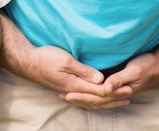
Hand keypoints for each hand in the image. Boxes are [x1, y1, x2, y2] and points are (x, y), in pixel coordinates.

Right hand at [15, 45, 132, 108]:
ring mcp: (70, 89)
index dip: (115, 90)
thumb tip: (101, 79)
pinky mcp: (67, 86)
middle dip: (114, 97)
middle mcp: (74, 90)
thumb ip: (83, 70)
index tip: (128, 88)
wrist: (29, 62)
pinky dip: (95, 99)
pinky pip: (84, 97)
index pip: (99, 91)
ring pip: (91, 99)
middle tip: (129, 95)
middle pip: (97, 98)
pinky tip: (97, 98)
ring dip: (106, 100)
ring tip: (119, 99)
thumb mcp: (66, 60)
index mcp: (75, 84)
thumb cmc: (46, 58)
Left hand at [63, 19, 158, 107]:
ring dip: (83, 96)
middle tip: (63, 95)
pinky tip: (86, 89)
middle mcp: (117, 92)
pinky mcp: (118, 82)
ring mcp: (117, 88)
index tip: (68, 94)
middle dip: (79, 97)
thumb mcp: (134, 70)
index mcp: (119, 91)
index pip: (97, 97)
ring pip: (97, 97)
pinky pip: (101, 90)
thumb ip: (119, 79)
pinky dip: (92, 91)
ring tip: (70, 95)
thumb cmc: (148, 66)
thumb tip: (104, 88)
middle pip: (94, 99)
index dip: (82, 96)